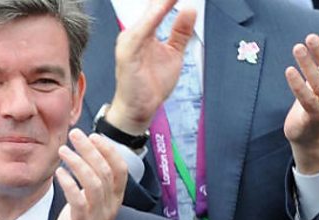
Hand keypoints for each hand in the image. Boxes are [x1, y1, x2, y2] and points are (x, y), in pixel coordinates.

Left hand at [45, 129, 127, 219]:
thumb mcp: (89, 203)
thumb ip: (90, 183)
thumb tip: (83, 155)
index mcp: (114, 201)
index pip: (121, 170)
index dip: (109, 150)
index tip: (94, 135)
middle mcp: (110, 208)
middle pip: (106, 172)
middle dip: (90, 149)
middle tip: (75, 134)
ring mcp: (97, 218)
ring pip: (94, 183)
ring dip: (78, 163)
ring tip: (63, 151)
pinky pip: (79, 201)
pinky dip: (69, 183)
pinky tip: (59, 173)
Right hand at [106, 0, 195, 135]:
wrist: (140, 109)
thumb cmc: (151, 84)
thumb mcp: (173, 54)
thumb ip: (180, 32)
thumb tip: (190, 10)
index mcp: (144, 31)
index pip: (156, 6)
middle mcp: (135, 33)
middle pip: (150, 6)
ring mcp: (130, 41)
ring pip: (147, 15)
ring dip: (160, 3)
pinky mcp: (127, 53)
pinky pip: (140, 32)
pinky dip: (152, 19)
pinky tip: (161, 9)